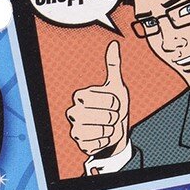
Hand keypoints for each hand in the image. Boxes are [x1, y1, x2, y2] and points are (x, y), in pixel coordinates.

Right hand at [66, 40, 128, 158]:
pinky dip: (106, 141)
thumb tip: (114, 45)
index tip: (114, 102)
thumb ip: (113, 66)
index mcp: (80, 96)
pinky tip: (104, 137)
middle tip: (112, 116)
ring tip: (108, 126)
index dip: (113, 101)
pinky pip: (98, 143)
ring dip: (110, 129)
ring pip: (100, 131)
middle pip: (102, 116)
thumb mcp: (116, 86)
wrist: (115, 129)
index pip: (101, 98)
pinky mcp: (80, 144)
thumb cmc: (114, 106)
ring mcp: (75, 129)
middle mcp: (73, 112)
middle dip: (114, 116)